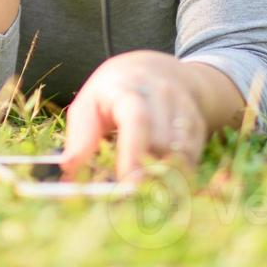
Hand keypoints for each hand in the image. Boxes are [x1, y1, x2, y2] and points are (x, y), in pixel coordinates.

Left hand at [59, 51, 209, 182]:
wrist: (156, 69)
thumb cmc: (114, 91)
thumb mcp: (89, 102)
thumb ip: (80, 135)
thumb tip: (69, 169)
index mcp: (128, 87)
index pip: (137, 119)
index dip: (133, 154)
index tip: (127, 186)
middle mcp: (162, 94)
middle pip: (162, 142)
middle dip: (148, 173)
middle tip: (131, 197)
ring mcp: (183, 107)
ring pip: (181, 152)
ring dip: (163, 177)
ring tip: (144, 191)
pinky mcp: (197, 123)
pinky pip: (192, 158)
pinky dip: (177, 176)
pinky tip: (160, 181)